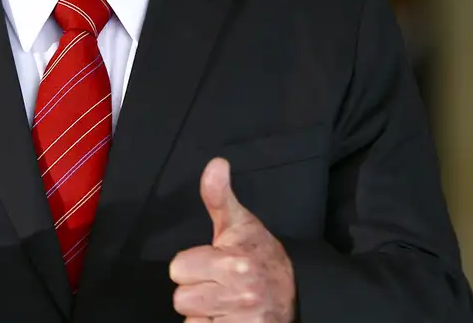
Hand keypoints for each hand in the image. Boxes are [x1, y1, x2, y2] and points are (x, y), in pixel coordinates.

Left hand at [169, 158, 295, 321]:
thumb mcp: (240, 224)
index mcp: (234, 263)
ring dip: (203, 312)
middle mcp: (239, 294)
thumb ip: (219, 197)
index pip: (178, 268)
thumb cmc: (260, 255)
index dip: (192, 266)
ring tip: (224, 301)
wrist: (294, 293)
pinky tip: (227, 317)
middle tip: (218, 284)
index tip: (212, 264)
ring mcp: (242, 320)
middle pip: (181, 297)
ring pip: (190, 319)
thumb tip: (215, 164)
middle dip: (196, 291)